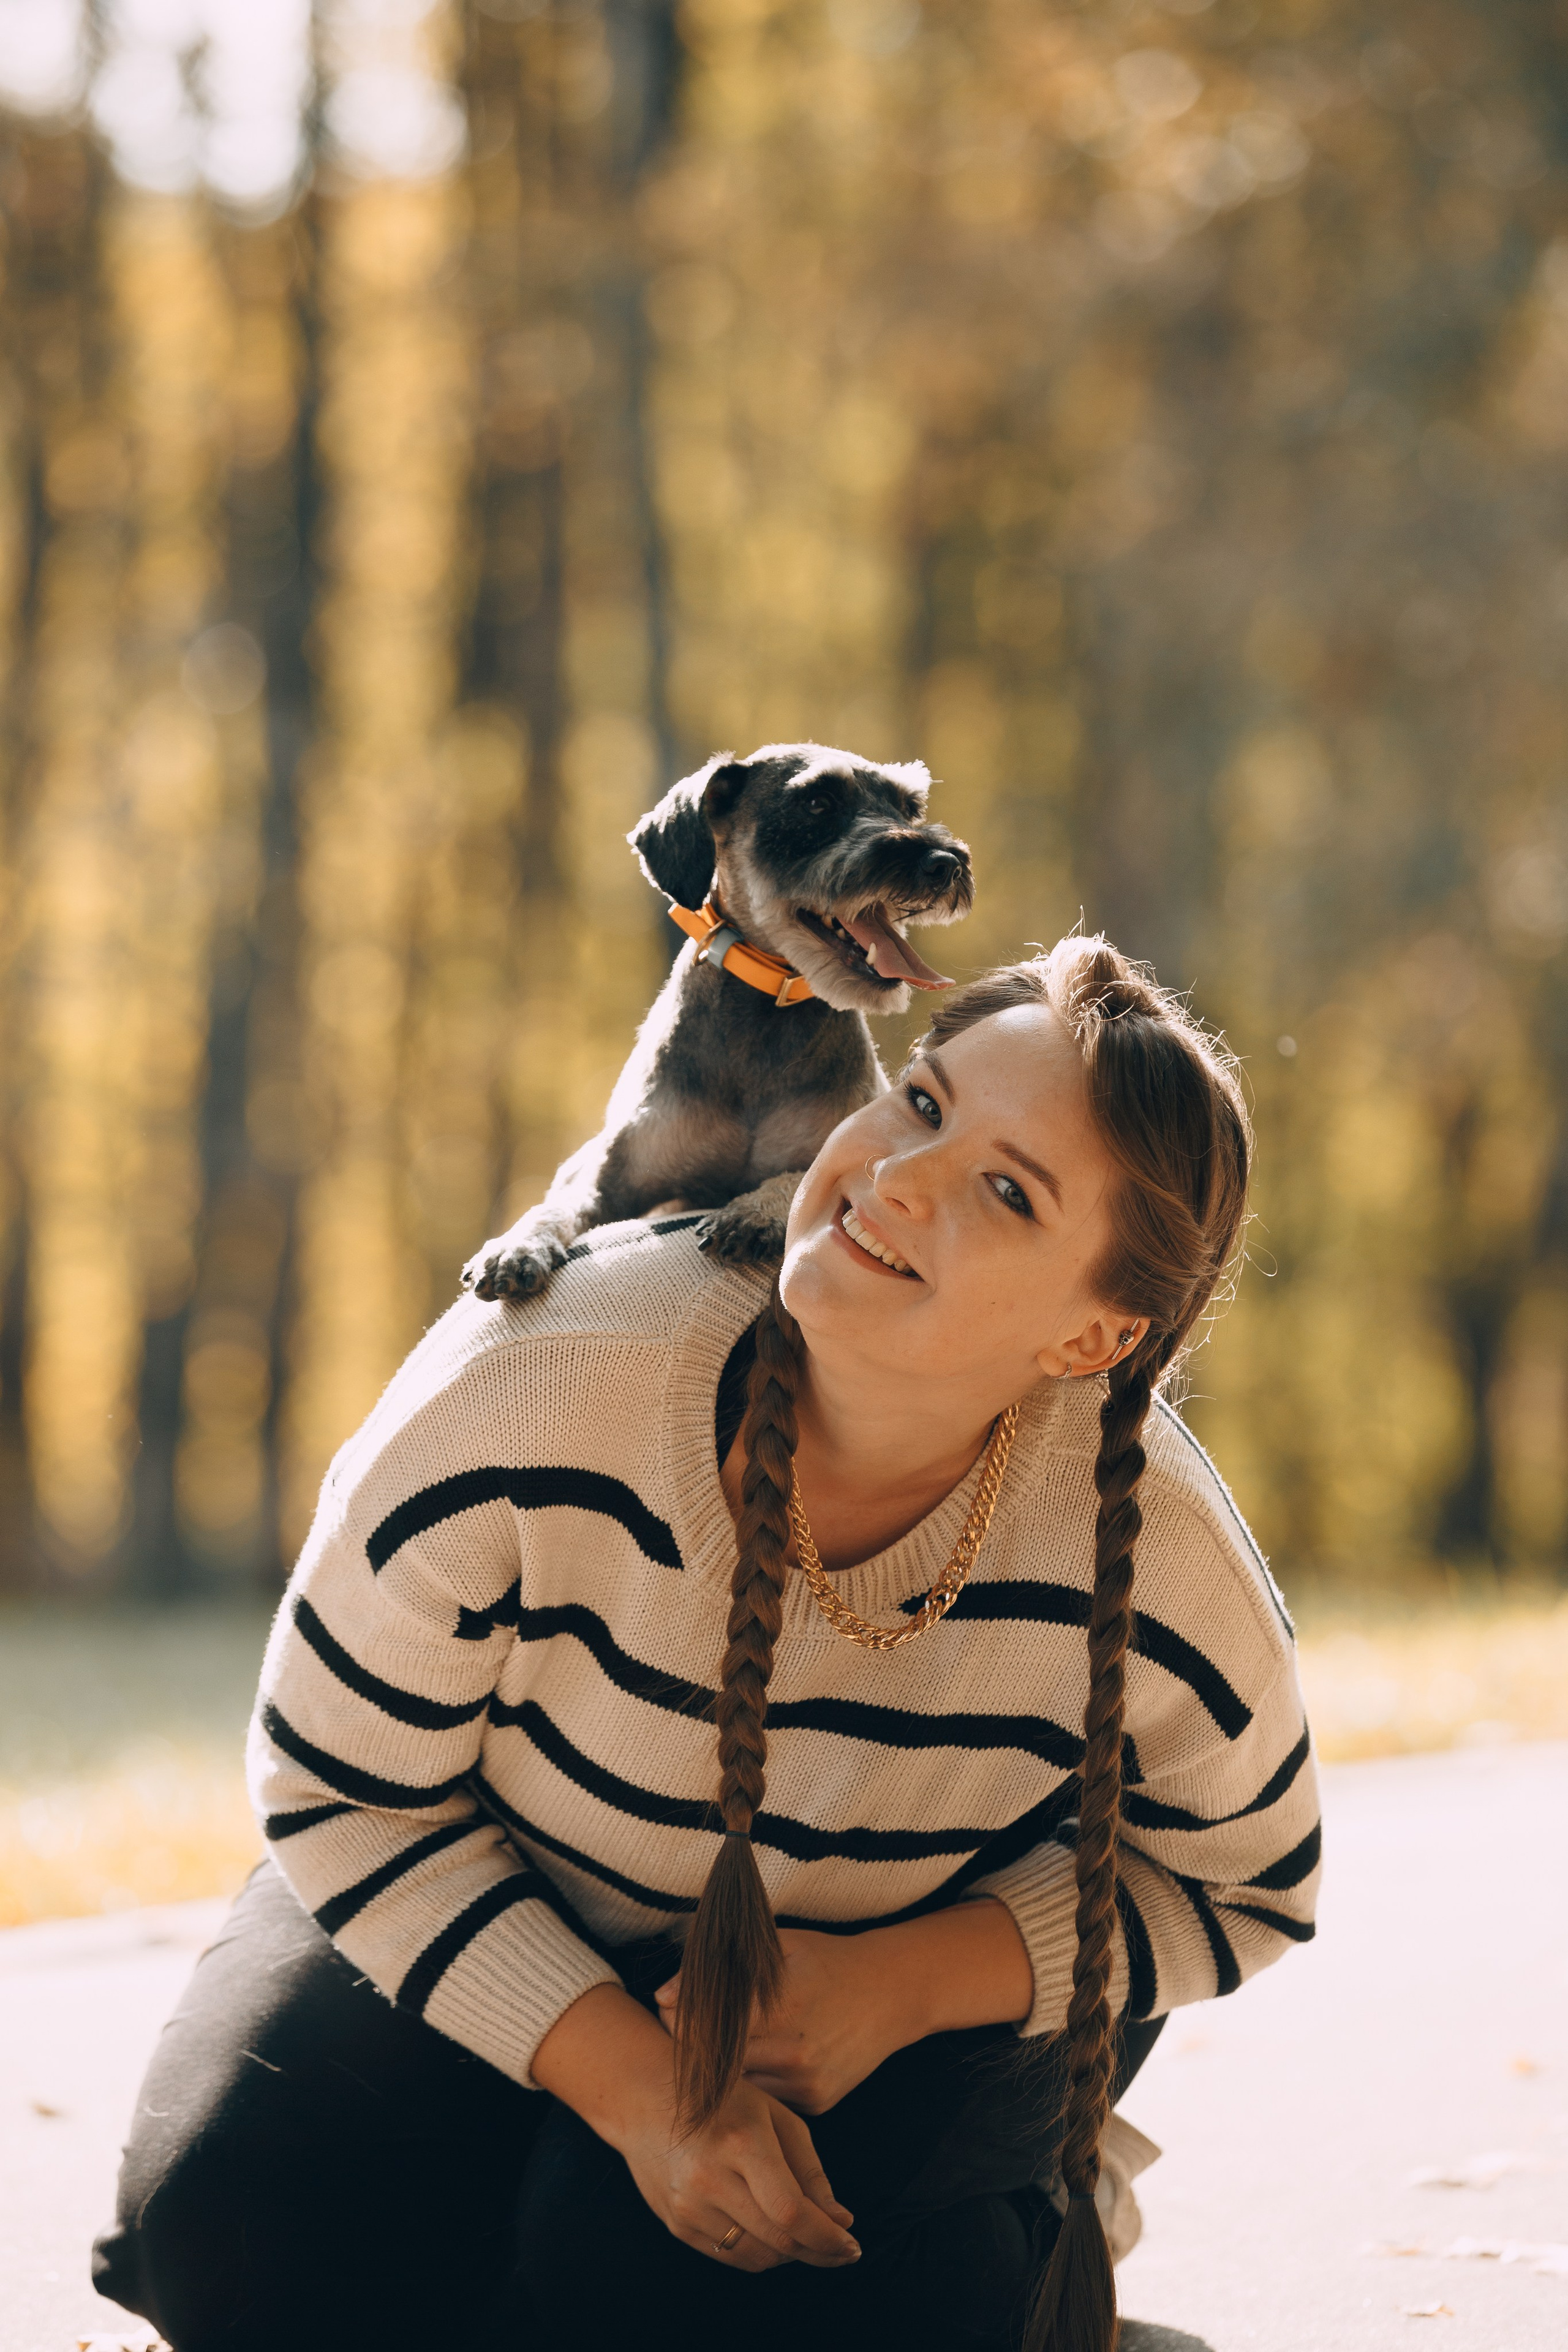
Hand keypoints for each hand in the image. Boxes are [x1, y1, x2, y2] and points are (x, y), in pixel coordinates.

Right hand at [619, 2074, 859, 2273]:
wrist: (644, 2098)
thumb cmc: (722, 2100)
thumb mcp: (774, 2117)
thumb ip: (810, 2171)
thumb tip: (841, 2222)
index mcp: (741, 2142)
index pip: (791, 2211)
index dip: (827, 2238)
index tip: (852, 2245)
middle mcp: (710, 2179)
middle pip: (778, 2240)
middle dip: (819, 2251)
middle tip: (841, 2249)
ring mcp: (688, 2206)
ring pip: (757, 2256)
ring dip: (791, 2255)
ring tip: (807, 2236)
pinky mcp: (676, 2224)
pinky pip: (730, 2256)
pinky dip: (760, 2253)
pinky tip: (773, 2235)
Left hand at [657, 1927, 911, 2115]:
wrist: (892, 1992)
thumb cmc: (829, 1960)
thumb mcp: (780, 1946)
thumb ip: (723, 1969)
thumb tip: (663, 1994)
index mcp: (781, 2007)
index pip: (707, 2027)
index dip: (678, 2021)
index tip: (666, 2010)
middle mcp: (793, 2052)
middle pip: (717, 2062)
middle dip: (692, 2049)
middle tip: (674, 2033)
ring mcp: (806, 2082)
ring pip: (739, 2088)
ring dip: (720, 2072)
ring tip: (710, 2049)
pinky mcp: (817, 2103)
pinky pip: (768, 2098)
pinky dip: (754, 2083)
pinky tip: (752, 2063)